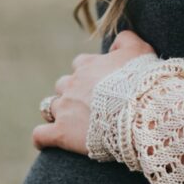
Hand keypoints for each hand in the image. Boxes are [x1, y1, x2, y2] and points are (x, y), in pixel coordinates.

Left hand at [32, 30, 155, 153]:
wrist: (140, 112)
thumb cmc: (142, 82)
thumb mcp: (140, 51)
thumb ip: (126, 40)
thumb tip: (116, 43)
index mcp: (88, 66)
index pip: (80, 64)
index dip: (89, 74)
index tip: (100, 85)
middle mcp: (72, 84)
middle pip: (63, 85)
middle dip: (72, 93)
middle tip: (89, 106)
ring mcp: (65, 108)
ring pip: (50, 106)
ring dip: (59, 113)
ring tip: (71, 124)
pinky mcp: (62, 132)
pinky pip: (41, 134)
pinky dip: (41, 138)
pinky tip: (44, 143)